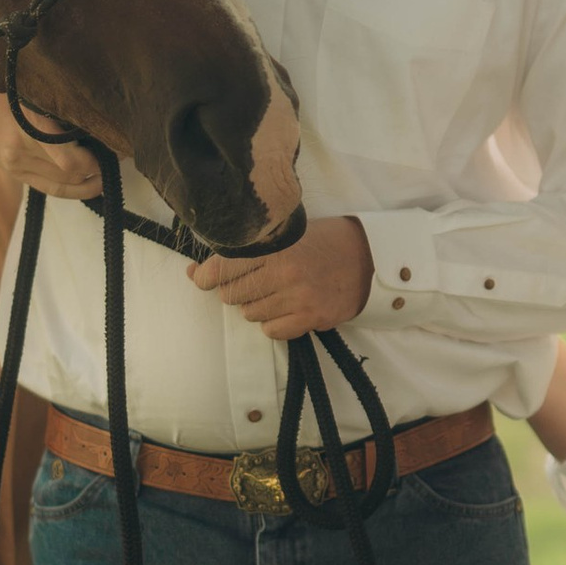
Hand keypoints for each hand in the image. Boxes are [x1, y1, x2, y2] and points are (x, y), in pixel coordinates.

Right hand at [0, 88, 105, 201]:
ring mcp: (15, 165)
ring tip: (107, 170)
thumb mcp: (39, 92)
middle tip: (115, 156)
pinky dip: (75, 190)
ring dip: (89, 180)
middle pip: (68, 172)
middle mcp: (19, 149)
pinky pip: (51, 189)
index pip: (68, 159)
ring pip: (63, 183)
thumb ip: (65, 109)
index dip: (95, 160)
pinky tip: (92, 185)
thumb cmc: (15, 90)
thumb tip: (102, 125)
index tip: (116, 149)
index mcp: (26, 125)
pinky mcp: (16, 174)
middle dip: (97, 168)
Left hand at [188, 216, 372, 340]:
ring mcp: (298, 297)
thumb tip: (197, 271)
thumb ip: (246, 249)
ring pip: (249, 314)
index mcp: (274, 245)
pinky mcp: (310, 318)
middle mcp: (284, 271)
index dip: (206, 276)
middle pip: (231, 294)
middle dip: (235, 290)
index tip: (202, 277)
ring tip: (275, 292)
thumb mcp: (286, 233)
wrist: (368, 257)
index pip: (222, 267)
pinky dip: (273, 323)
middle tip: (252, 281)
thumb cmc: (322, 241)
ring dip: (256, 306)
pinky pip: (270, 331)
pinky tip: (286, 308)